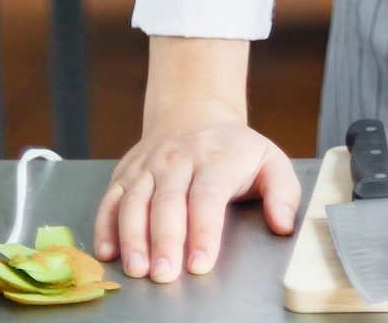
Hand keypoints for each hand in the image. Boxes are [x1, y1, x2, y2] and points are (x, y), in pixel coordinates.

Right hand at [92, 97, 301, 282]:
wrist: (194, 112)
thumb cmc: (234, 148)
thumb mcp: (270, 159)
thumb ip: (283, 192)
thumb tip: (284, 224)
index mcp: (216, 158)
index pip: (208, 195)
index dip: (204, 230)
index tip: (201, 264)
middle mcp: (179, 159)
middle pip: (168, 201)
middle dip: (165, 240)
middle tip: (165, 275)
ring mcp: (149, 166)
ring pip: (135, 201)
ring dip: (133, 237)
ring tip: (136, 269)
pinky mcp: (125, 174)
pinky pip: (109, 200)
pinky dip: (104, 226)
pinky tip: (108, 252)